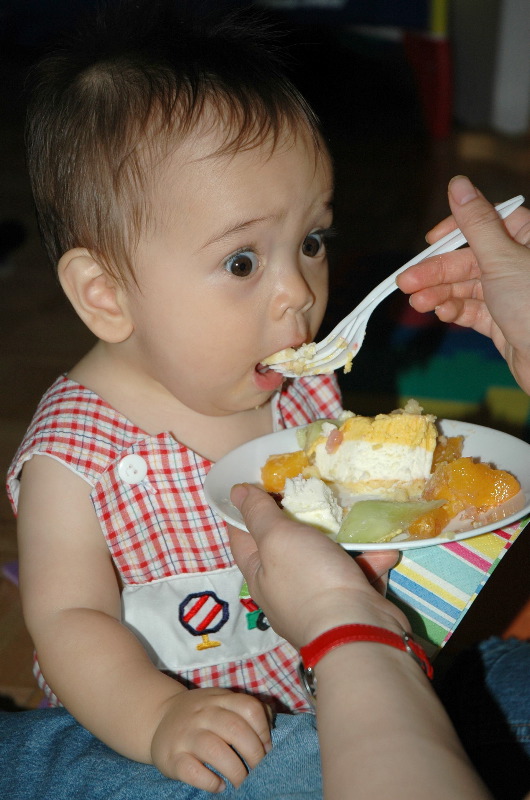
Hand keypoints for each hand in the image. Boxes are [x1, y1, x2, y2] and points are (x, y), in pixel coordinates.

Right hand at [151, 687, 271, 791]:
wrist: (156, 717)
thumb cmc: (199, 714)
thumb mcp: (221, 701)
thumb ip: (244, 708)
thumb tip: (271, 722)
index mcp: (219, 699)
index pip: (248, 707)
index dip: (263, 730)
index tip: (267, 747)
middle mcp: (202, 713)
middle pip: (235, 729)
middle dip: (254, 753)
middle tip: (258, 769)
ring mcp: (186, 735)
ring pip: (214, 749)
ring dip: (235, 769)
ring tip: (242, 781)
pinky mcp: (172, 757)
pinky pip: (192, 771)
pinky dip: (210, 781)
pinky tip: (219, 785)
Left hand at [228, 483, 408, 650]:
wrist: (358, 630)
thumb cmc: (309, 580)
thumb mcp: (277, 538)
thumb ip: (258, 513)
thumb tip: (236, 491)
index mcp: (259, 574)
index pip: (241, 536)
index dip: (244, 510)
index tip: (256, 484)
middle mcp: (285, 588)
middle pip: (287, 545)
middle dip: (300, 518)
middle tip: (310, 488)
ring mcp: (319, 598)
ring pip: (327, 558)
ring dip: (343, 539)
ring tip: (353, 514)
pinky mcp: (350, 605)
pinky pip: (357, 575)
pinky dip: (368, 563)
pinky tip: (382, 551)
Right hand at [396, 176, 529, 393]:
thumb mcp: (502, 258)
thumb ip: (476, 222)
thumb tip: (458, 183)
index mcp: (527, 238)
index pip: (486, 222)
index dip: (456, 229)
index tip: (431, 240)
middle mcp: (519, 262)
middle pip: (469, 258)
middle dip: (437, 271)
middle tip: (405, 283)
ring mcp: (510, 294)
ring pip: (466, 286)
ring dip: (439, 293)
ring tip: (417, 304)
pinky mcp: (502, 321)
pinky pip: (472, 310)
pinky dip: (454, 310)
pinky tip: (441, 313)